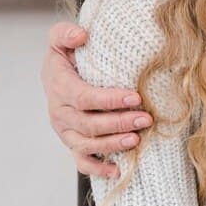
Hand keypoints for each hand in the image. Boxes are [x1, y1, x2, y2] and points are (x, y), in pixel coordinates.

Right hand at [43, 22, 153, 179]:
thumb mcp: (61, 40)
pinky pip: (81, 162)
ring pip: (86, 144)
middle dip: (118, 122)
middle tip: (146, 119)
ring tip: (136, 140)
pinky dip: (97, 169)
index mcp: (59, 87)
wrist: (59, 75)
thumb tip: (81, 35)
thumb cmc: (68, 57)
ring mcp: (66, 131)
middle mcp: (60, 113)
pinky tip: (117, 171)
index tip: (136, 96)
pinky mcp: (73, 143)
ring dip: (112, 144)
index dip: (109, 100)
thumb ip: (65, 34)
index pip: (84, 98)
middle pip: (88, 124)